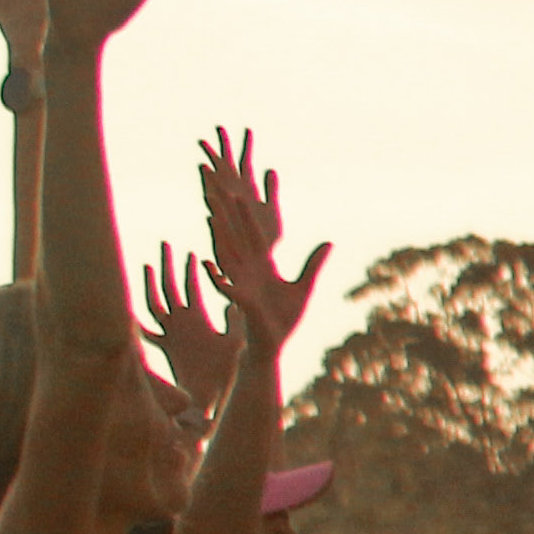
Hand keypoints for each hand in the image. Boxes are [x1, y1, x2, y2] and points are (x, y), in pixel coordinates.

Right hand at [139, 248, 234, 404]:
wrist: (213, 392)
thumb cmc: (224, 369)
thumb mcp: (232, 338)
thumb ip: (232, 320)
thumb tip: (236, 303)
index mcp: (196, 318)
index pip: (191, 287)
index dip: (190, 270)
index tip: (190, 252)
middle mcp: (179, 323)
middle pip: (169, 287)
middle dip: (167, 266)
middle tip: (165, 243)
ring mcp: (169, 333)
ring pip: (157, 301)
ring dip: (154, 284)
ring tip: (152, 262)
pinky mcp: (165, 346)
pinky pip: (148, 330)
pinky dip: (138, 319)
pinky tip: (129, 306)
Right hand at [195, 129, 328, 350]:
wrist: (276, 343)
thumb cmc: (286, 317)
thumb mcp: (305, 286)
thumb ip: (314, 264)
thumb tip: (329, 242)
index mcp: (262, 266)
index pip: (253, 234)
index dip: (247, 215)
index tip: (239, 193)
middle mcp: (247, 271)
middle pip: (236, 237)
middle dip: (228, 216)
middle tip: (217, 191)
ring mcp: (241, 284)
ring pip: (227, 255)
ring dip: (219, 236)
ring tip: (209, 215)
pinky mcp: (240, 302)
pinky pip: (224, 286)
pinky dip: (215, 275)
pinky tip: (204, 263)